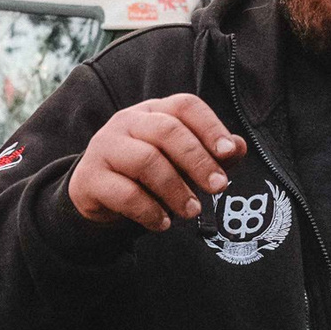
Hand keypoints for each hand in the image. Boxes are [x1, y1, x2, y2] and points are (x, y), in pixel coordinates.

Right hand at [68, 94, 246, 231]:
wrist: (96, 194)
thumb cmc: (147, 174)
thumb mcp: (180, 162)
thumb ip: (210, 154)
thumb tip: (239, 147)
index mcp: (154, 111)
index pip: (185, 106)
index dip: (210, 127)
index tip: (229, 153)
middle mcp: (128, 122)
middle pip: (167, 131)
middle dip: (198, 160)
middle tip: (218, 187)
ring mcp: (106, 147)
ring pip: (146, 160)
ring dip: (175, 189)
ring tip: (192, 212)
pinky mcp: (91, 177)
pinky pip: (124, 193)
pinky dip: (149, 211)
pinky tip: (163, 224)